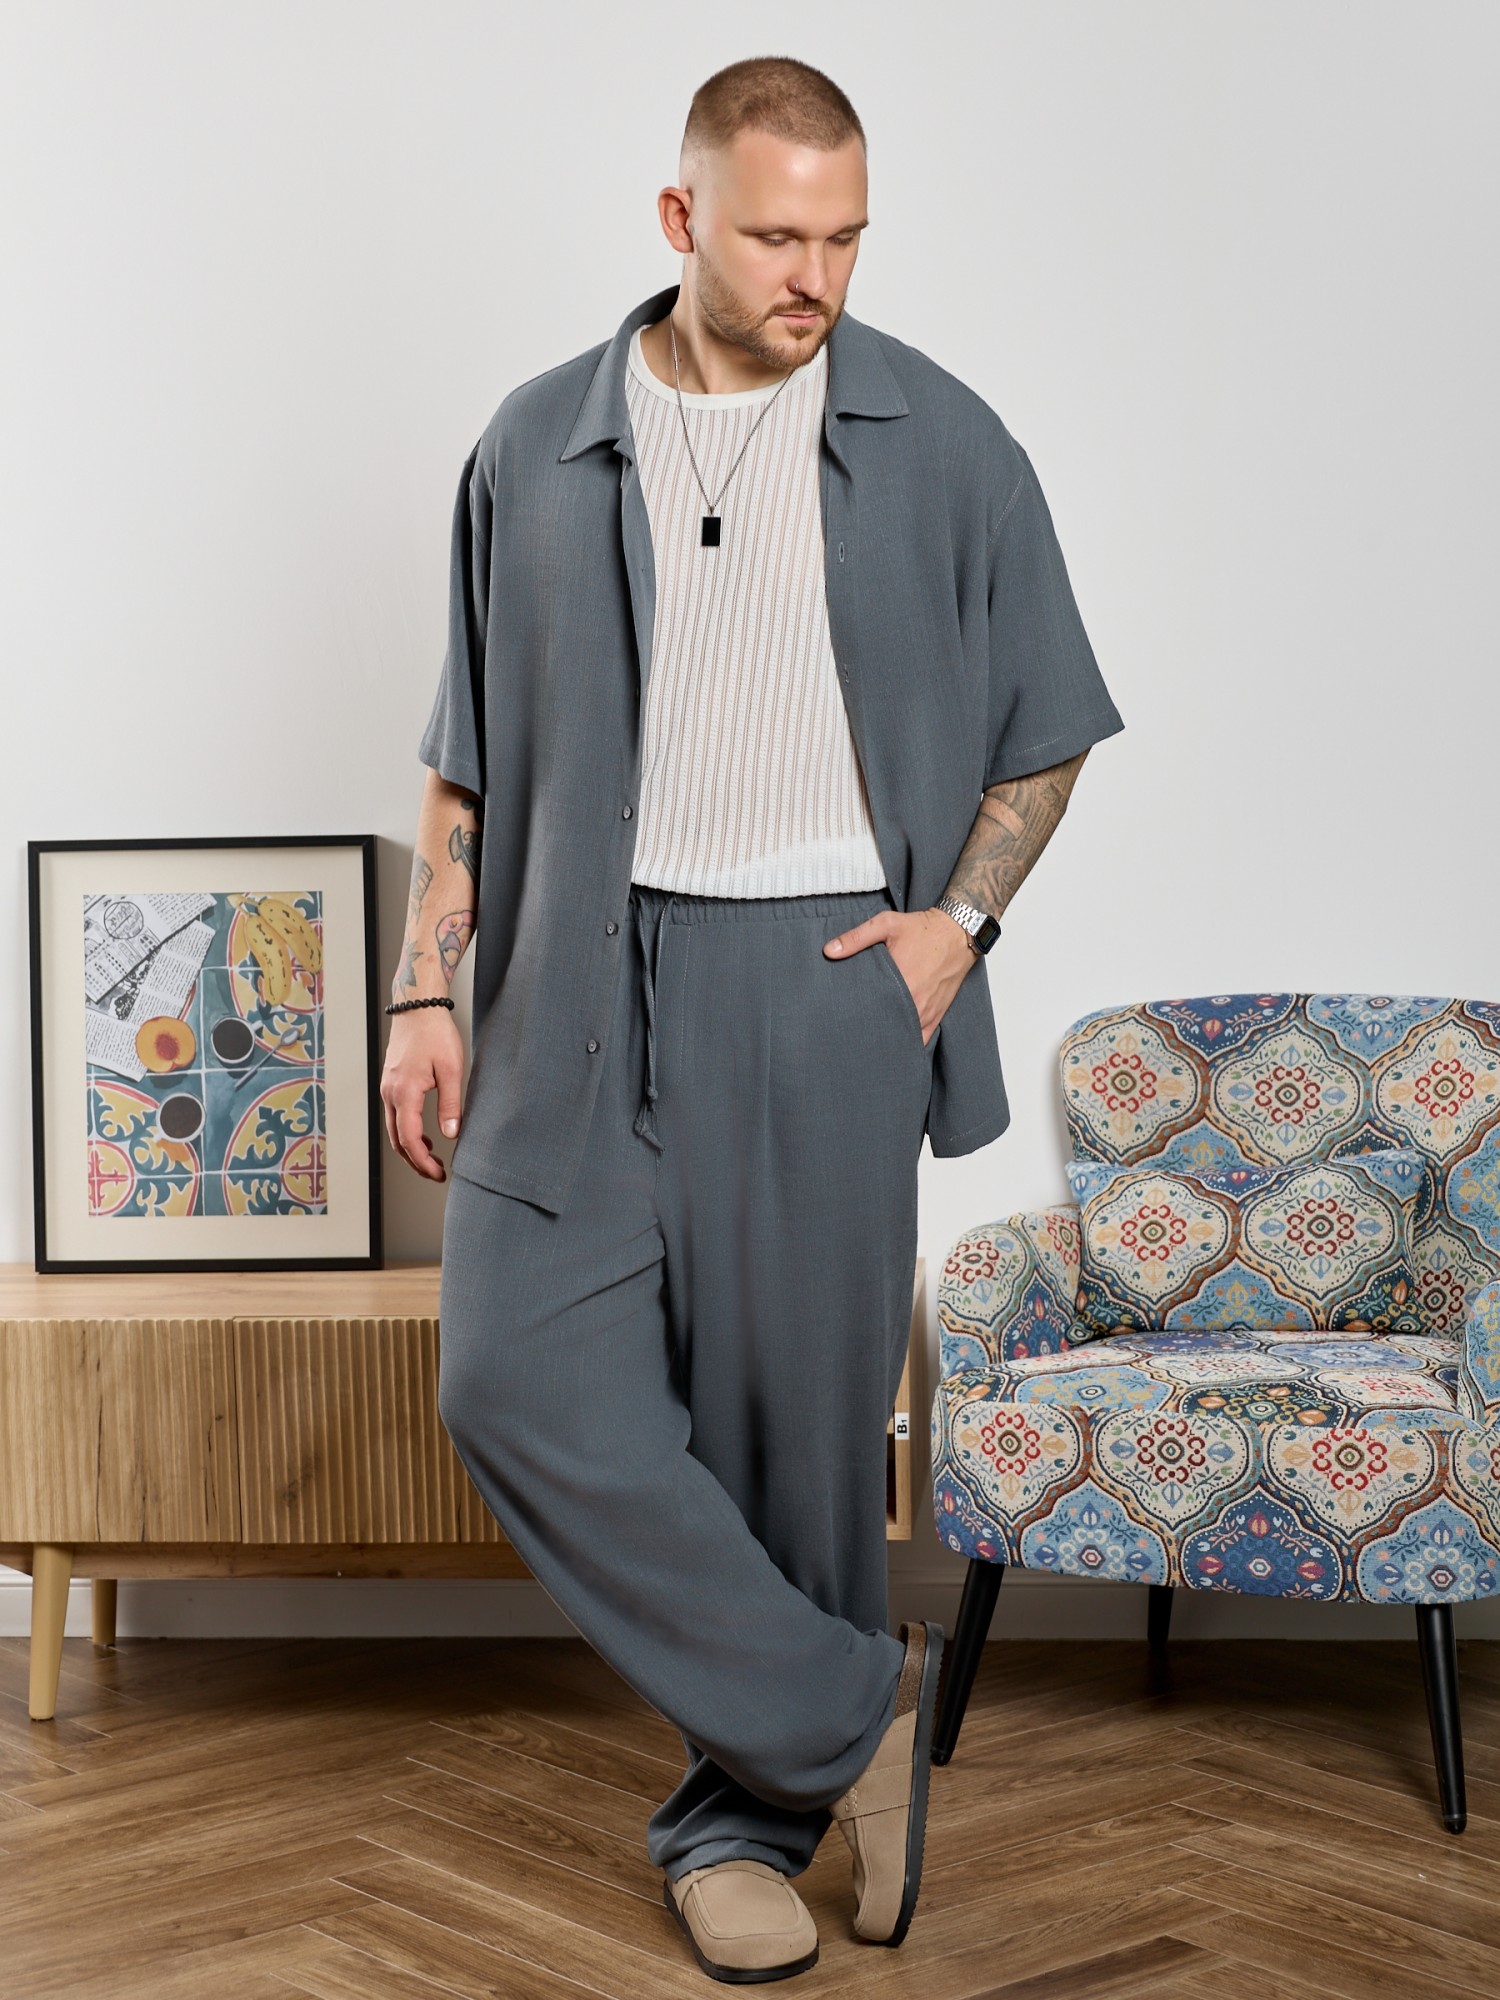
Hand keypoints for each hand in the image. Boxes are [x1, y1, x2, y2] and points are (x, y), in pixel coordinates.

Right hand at [380, 1008, 465, 1180]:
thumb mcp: (451, 1069)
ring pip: (393, 1129)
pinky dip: (406, 1131)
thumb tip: (451, 1135)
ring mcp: (387, 1088)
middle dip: (416, 1161)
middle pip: (397, 1140)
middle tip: (436, 1173)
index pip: (410, 1140)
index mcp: (405, 1093)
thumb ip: (450, 1104)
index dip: (423, 1163)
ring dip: (410, 1148)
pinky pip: (395, 1115)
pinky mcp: (390, 1082)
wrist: (417, 1007)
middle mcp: (390, 1093)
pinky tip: (424, 1133)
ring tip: (432, 1158)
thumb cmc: (435, 1033)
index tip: (438, 1174)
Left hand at [822, 906, 975, 1045]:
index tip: (843, 1020)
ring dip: (889, 1038)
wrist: (958, 932)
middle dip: (870, 1031)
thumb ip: (855, 938)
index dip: (855, 1018)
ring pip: (903, 1037)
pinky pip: (921, 1039)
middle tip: (852, 1034)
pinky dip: (908, 1042)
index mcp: (900, 983)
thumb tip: (829, 951)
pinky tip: (895, 1044)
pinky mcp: (937, 1015)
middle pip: (886, 1028)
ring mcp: (927, 1012)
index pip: (870, 1011)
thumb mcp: (886, 924)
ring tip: (870, 1041)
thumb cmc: (923, 929)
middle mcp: (915, 1003)